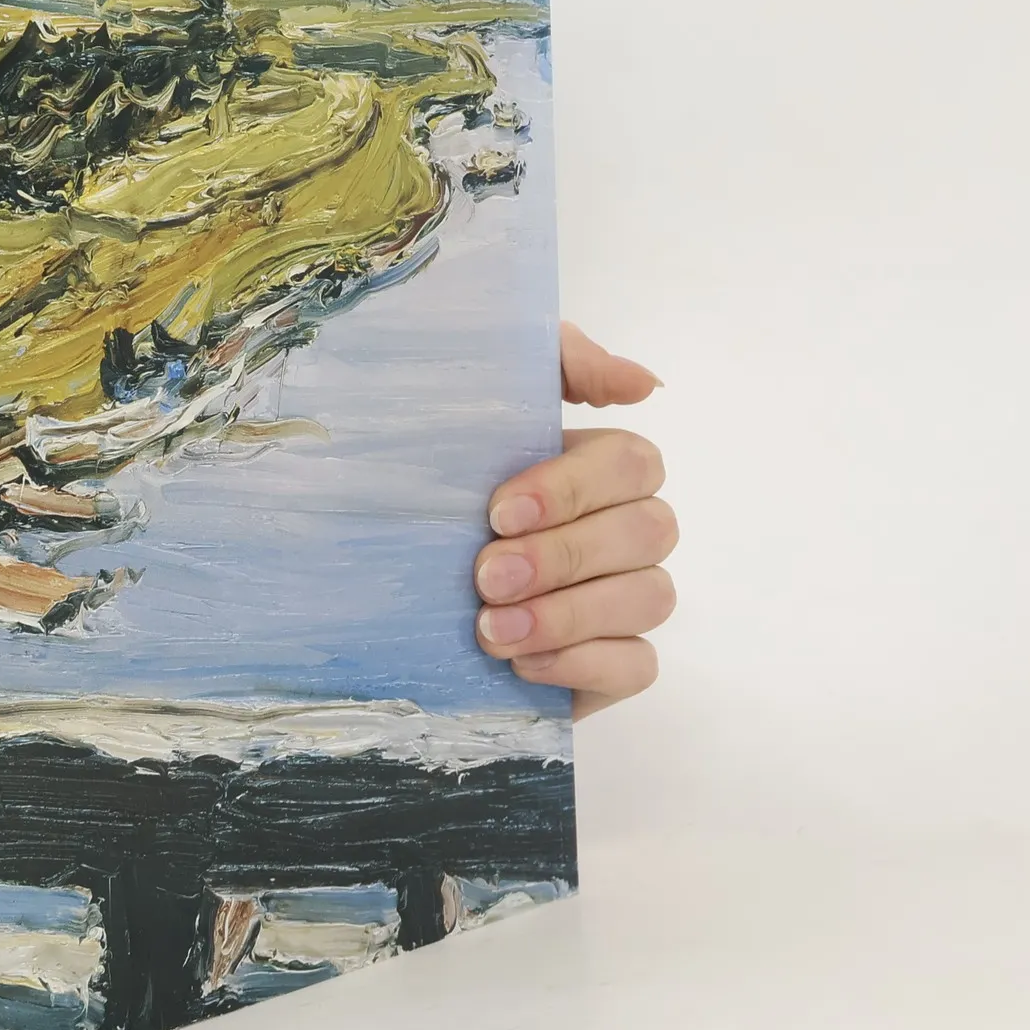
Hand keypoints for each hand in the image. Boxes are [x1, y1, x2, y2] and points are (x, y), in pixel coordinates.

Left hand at [474, 324, 675, 717]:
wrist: (378, 578)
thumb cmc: (437, 480)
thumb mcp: (476, 398)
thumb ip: (561, 363)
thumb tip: (643, 383)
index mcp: (600, 465)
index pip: (631, 463)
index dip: (573, 487)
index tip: (498, 511)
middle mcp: (626, 528)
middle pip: (650, 531)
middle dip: (564, 555)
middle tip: (486, 576)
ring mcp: (627, 597)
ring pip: (651, 597)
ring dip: (568, 615)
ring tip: (491, 630)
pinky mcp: (615, 663)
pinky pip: (639, 665)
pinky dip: (583, 663)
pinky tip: (520, 664)